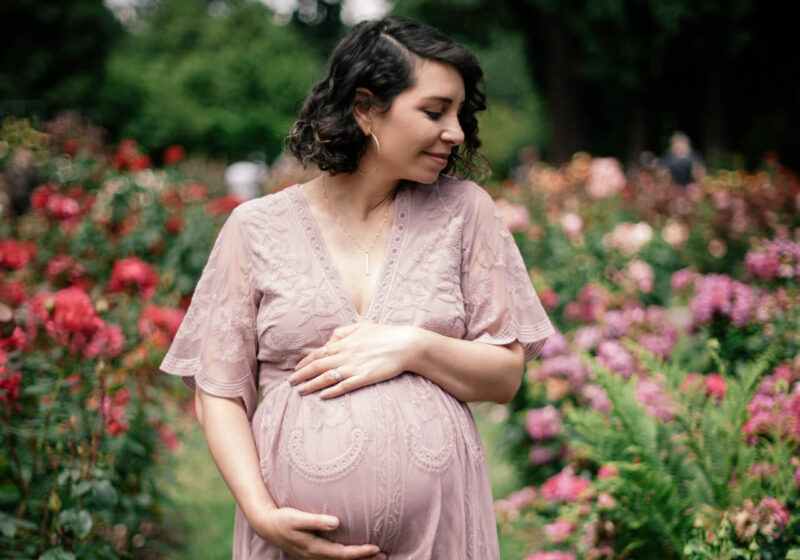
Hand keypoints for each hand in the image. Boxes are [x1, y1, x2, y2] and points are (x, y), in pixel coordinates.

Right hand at [254, 507, 386, 559]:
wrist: (267, 525)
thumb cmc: (283, 519)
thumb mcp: (297, 518)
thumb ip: (316, 520)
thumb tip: (336, 522)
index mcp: (315, 548)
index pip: (343, 554)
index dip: (361, 552)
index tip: (376, 547)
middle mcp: (316, 556)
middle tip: (386, 555)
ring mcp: (314, 557)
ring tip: (378, 556)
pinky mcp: (313, 553)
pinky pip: (335, 559)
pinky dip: (348, 558)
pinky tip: (356, 554)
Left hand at [289, 322, 418, 398]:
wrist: (405, 344)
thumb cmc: (385, 334)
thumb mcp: (362, 326)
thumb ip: (344, 331)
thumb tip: (330, 339)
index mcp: (344, 343)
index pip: (318, 353)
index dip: (304, 362)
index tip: (296, 369)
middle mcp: (345, 355)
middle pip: (317, 366)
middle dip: (301, 375)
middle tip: (290, 382)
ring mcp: (354, 367)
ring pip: (326, 377)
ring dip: (311, 385)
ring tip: (301, 391)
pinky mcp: (364, 378)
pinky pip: (344, 386)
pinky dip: (331, 391)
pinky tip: (322, 396)